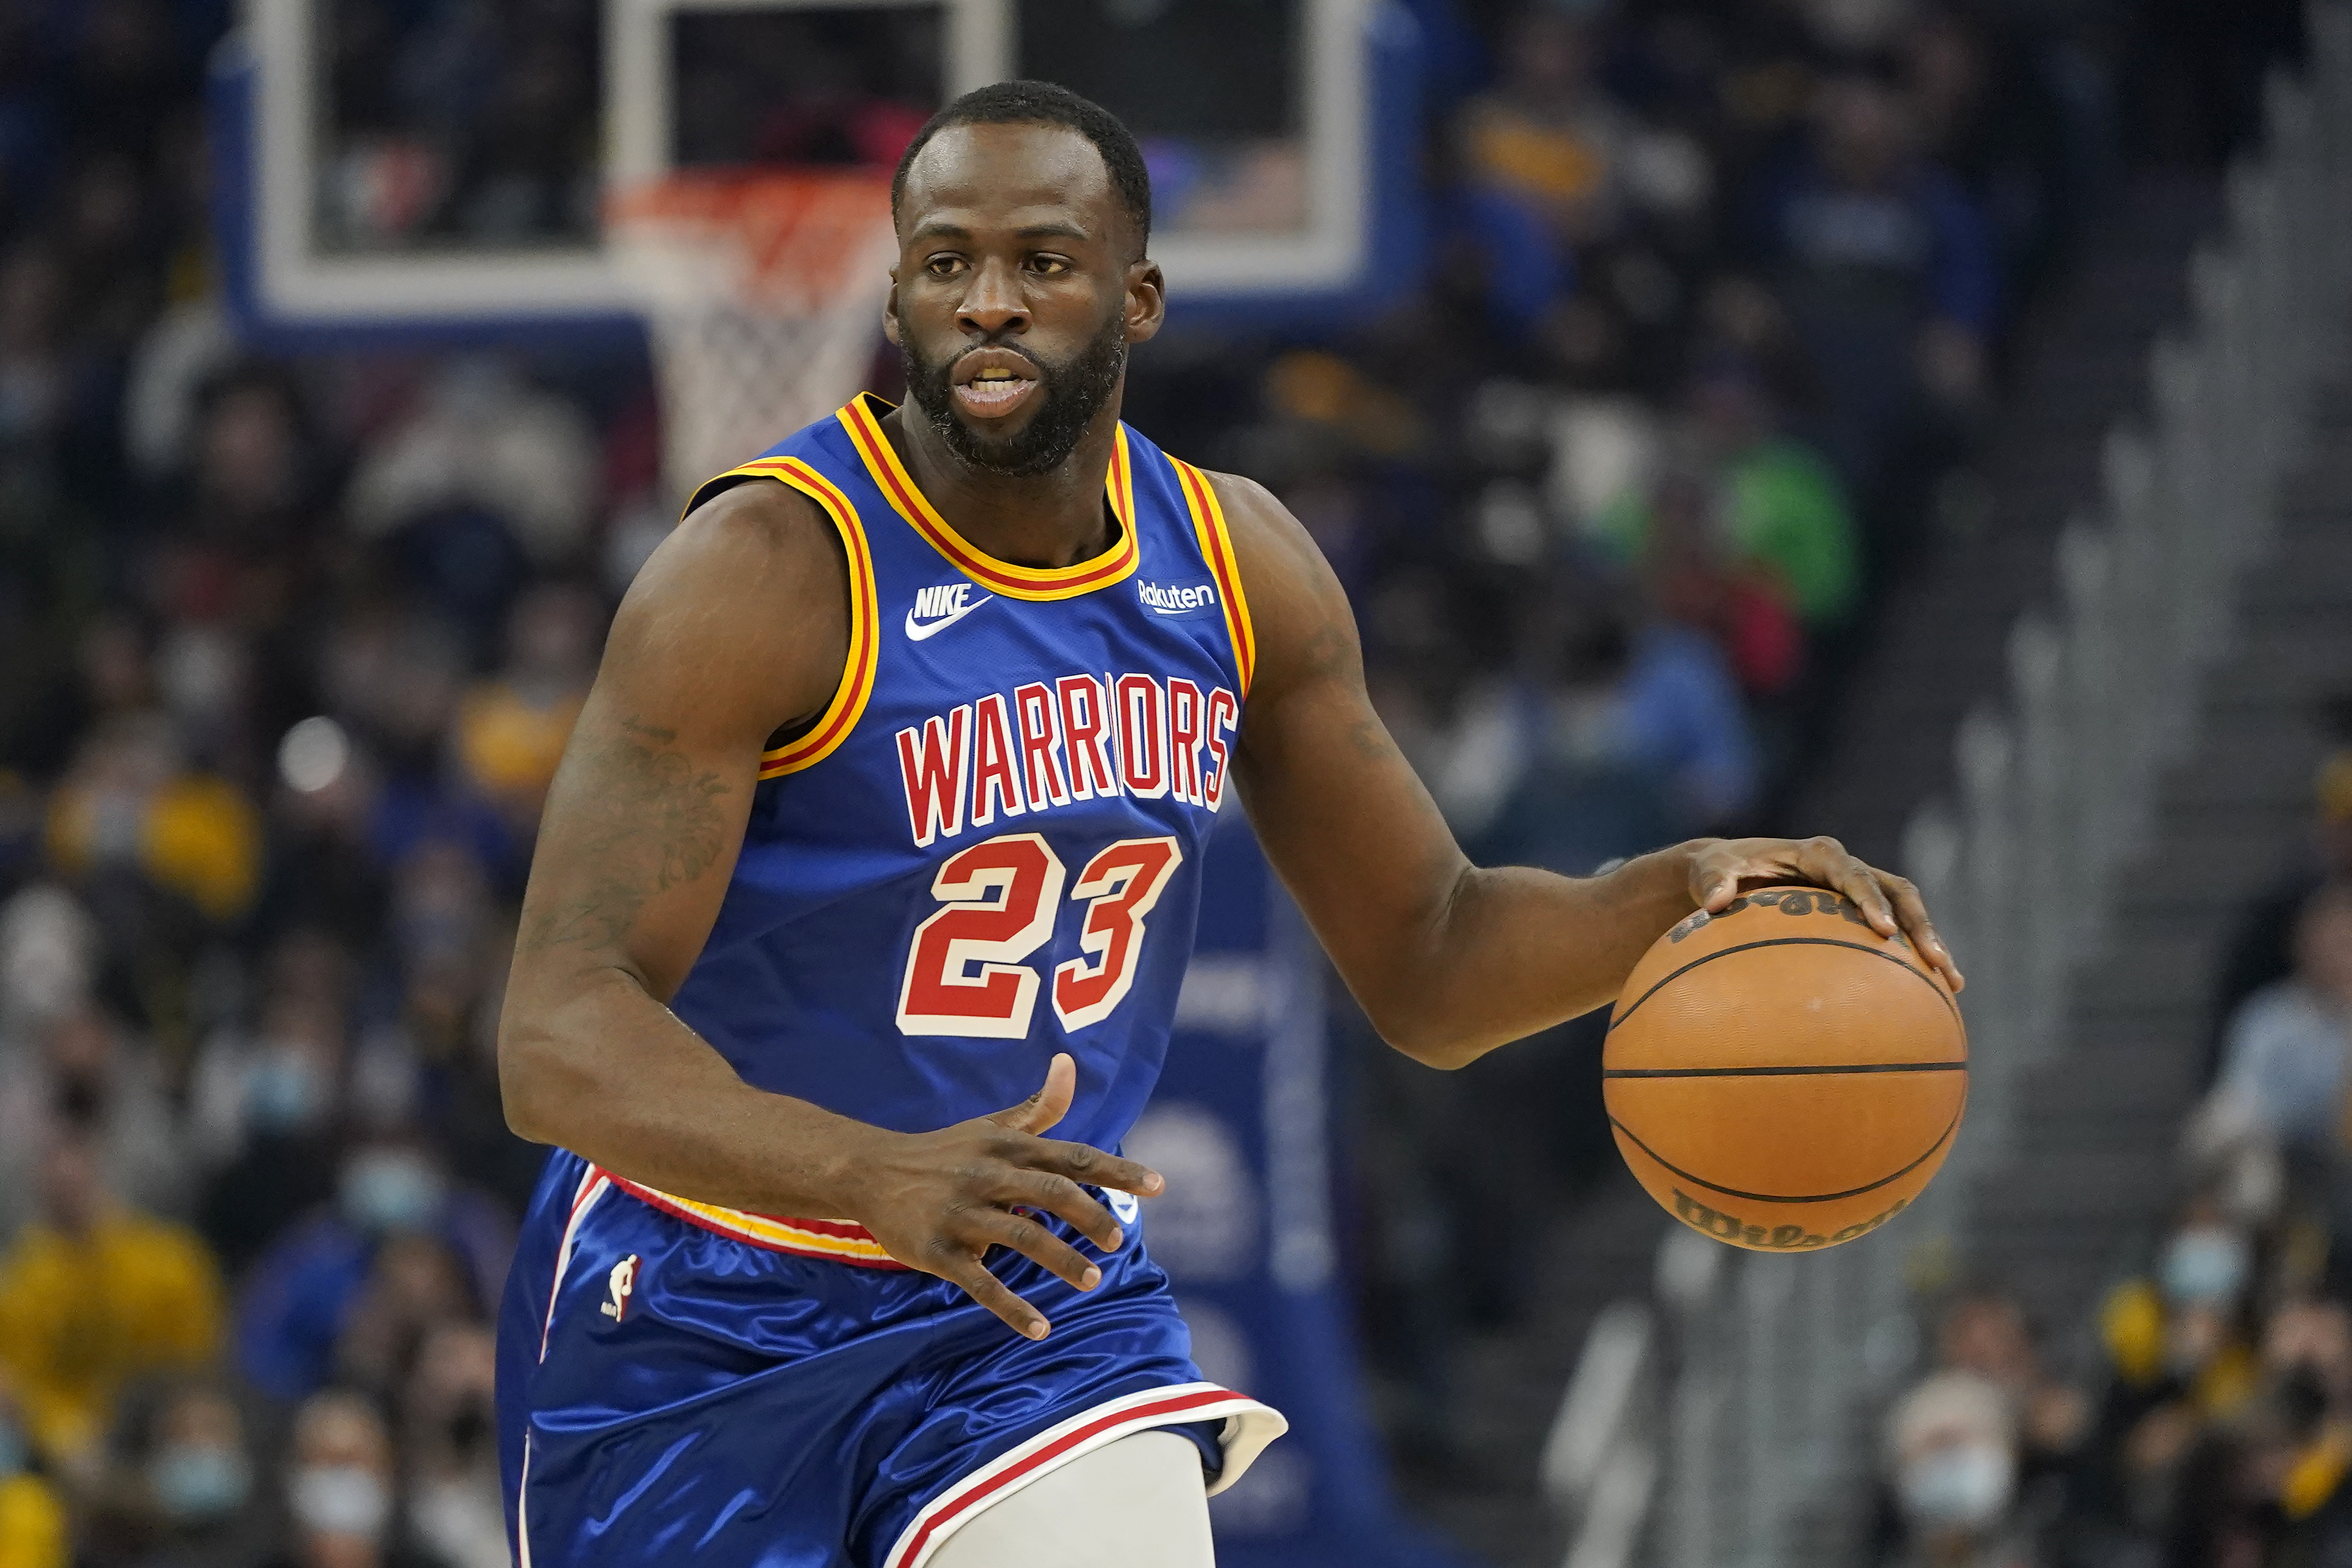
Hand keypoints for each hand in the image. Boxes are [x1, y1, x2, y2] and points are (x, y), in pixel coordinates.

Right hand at [842, 1053, 1162, 1339]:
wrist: (871, 1171)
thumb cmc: (944, 1151)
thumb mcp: (991, 1126)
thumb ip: (1038, 1107)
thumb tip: (1069, 1063)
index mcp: (1009, 1147)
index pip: (1074, 1156)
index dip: (1117, 1171)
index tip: (1158, 1186)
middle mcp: (990, 1175)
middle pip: (1052, 1192)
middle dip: (1090, 1216)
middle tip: (1118, 1241)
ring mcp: (963, 1214)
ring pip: (1022, 1236)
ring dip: (1060, 1260)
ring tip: (1092, 1281)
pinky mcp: (938, 1250)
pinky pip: (980, 1282)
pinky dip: (1011, 1307)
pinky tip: (1040, 1327)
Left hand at [1686, 835, 1963, 991]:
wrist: (1724, 873)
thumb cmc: (1716, 871)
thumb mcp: (1708, 870)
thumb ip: (1712, 881)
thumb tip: (1714, 902)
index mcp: (1817, 855)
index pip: (1851, 873)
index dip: (1870, 898)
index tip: (1883, 930)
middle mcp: (1845, 869)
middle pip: (1896, 891)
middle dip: (1919, 924)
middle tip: (1935, 961)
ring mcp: (1857, 892)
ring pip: (1906, 913)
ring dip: (1929, 944)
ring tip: (1952, 984)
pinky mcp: (1858, 915)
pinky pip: (1892, 938)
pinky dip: (1909, 964)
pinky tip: (1930, 1001)